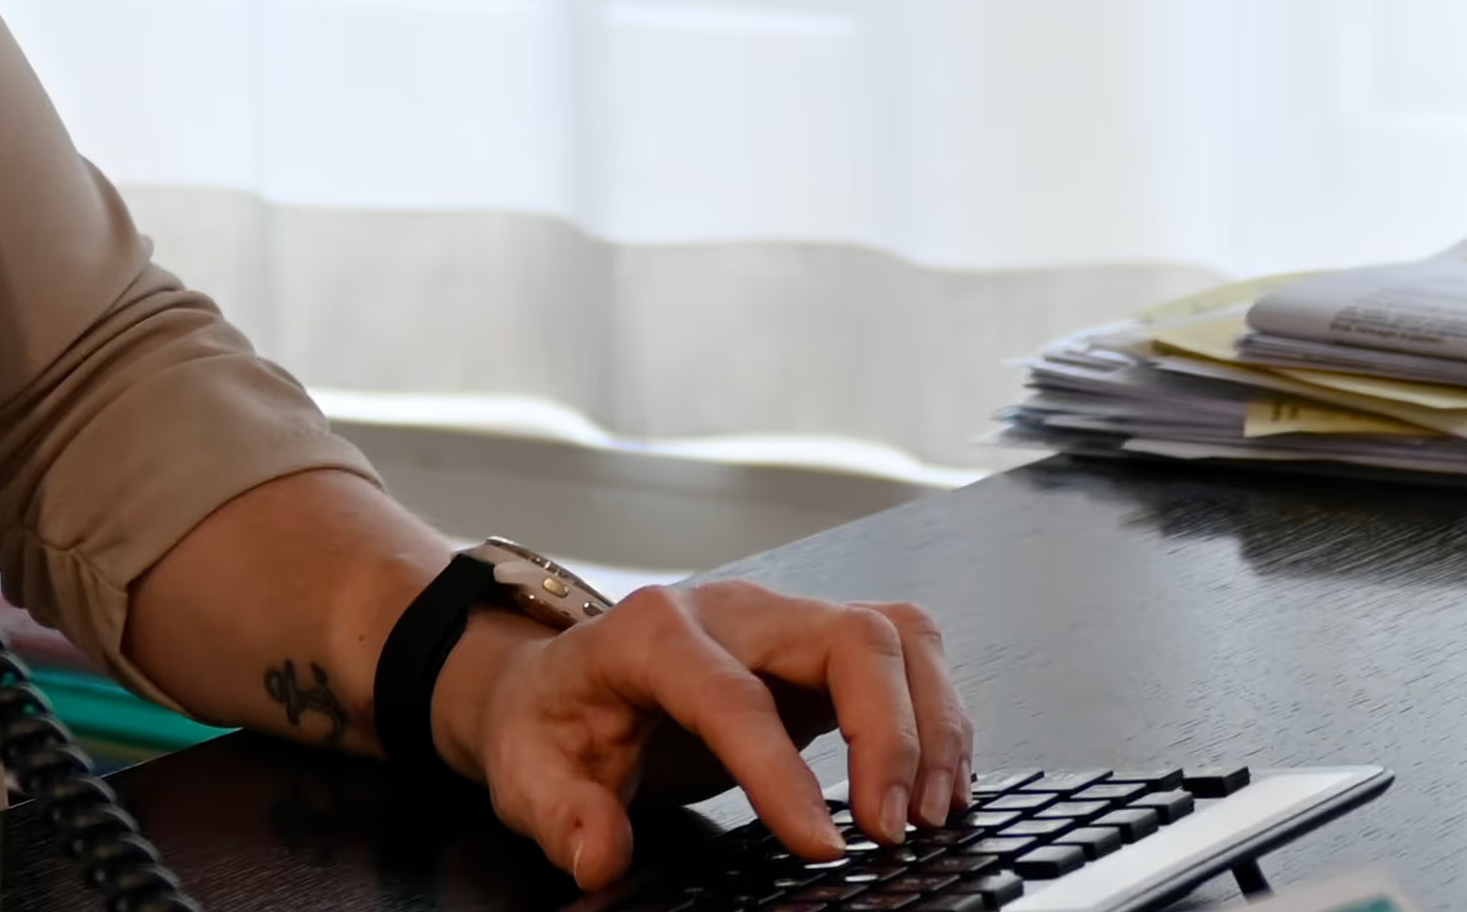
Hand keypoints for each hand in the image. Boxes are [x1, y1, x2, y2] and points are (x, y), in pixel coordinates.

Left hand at [444, 578, 972, 891]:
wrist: (559, 682)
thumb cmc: (553, 724)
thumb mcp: (529, 776)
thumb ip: (563, 817)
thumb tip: (600, 856)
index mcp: (652, 633)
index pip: (735, 694)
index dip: (783, 771)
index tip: (822, 846)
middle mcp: (733, 611)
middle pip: (850, 637)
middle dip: (892, 735)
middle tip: (891, 831)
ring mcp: (785, 621)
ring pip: (897, 633)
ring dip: (933, 722)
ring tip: (931, 814)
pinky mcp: (819, 650)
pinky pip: (905, 658)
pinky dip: (938, 719)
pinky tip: (937, 788)